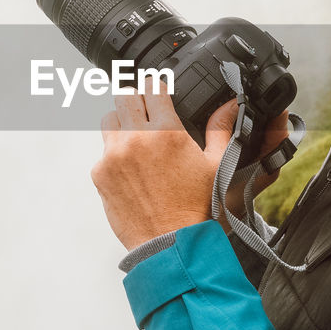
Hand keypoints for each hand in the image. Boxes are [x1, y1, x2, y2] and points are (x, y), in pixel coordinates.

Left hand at [90, 78, 287, 250]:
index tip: (160, 92)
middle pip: (124, 95)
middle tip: (146, 113)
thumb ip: (221, 129)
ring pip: (109, 120)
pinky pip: (103, 151)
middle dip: (136, 100)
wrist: (170, 243)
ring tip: (138, 141)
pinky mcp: (100, 173)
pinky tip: (132, 170)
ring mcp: (114, 155)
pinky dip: (115, 155)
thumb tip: (230, 105)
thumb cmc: (196, 207)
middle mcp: (136, 139)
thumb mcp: (216, 164)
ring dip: (122, 124)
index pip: (152, 85)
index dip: (157, 86)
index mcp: (166, 132)